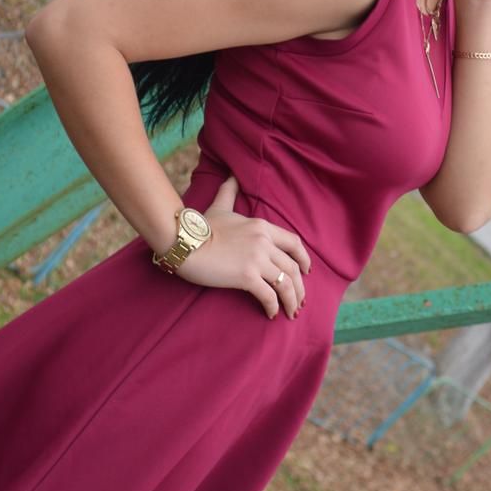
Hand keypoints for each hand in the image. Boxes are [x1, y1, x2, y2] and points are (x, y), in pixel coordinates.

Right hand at [173, 174, 311, 319]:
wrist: (184, 241)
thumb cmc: (201, 227)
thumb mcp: (220, 206)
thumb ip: (229, 191)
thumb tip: (231, 175)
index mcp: (262, 226)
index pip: (294, 243)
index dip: (304, 259)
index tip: (307, 272)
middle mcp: (264, 242)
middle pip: (293, 267)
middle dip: (300, 287)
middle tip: (300, 301)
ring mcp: (257, 259)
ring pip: (286, 283)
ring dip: (292, 300)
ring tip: (291, 313)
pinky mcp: (247, 276)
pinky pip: (269, 295)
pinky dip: (273, 307)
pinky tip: (272, 314)